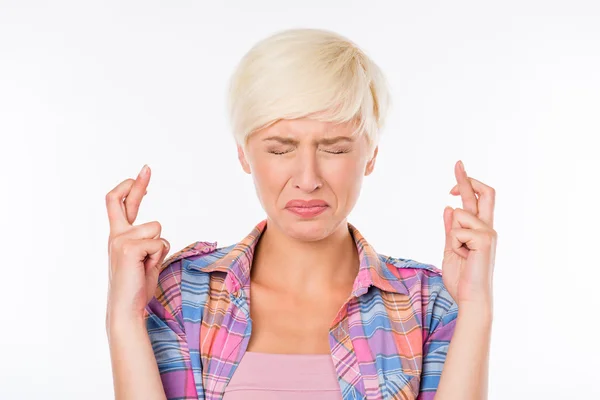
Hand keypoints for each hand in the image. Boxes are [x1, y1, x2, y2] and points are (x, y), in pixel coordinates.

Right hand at [105, 165, 169, 330]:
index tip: (143, 175)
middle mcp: (116, 235)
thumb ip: (148, 243)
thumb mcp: (145, 259)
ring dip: (159, 248)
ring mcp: (120, 240)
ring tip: (147, 265)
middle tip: (147, 167)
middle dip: (137, 184)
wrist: (127, 308)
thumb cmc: (138, 285)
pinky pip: (159, 242)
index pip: (119, 204)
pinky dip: (159, 256)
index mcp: (118, 236)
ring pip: (156, 229)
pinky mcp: (129, 248)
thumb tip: (157, 233)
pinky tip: (146, 269)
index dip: (131, 188)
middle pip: (122, 201)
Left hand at [443, 160, 496, 312]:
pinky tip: (464, 257)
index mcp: (480, 230)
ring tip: (461, 253)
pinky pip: (458, 230)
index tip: (458, 169)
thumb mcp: (450, 249)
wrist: (470, 298)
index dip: (466, 183)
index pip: (476, 200)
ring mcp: (489, 233)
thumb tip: (448, 207)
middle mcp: (488, 228)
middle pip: (484, 193)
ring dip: (452, 234)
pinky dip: (454, 244)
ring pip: (460, 214)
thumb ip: (451, 229)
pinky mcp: (486, 240)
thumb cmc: (461, 279)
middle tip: (457, 164)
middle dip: (468, 179)